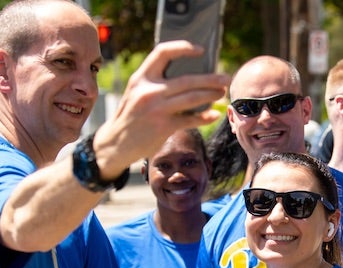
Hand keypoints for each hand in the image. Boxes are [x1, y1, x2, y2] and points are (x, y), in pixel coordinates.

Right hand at [93, 40, 228, 179]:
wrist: (116, 143)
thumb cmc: (132, 116)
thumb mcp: (137, 92)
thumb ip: (155, 82)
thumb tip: (187, 77)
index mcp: (141, 78)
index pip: (163, 53)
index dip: (183, 48)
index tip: (201, 51)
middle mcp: (149, 91)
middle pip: (186, 80)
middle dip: (210, 79)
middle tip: (226, 78)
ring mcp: (156, 109)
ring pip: (191, 98)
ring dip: (211, 95)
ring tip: (222, 93)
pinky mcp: (163, 126)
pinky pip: (190, 120)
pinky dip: (204, 117)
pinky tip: (214, 115)